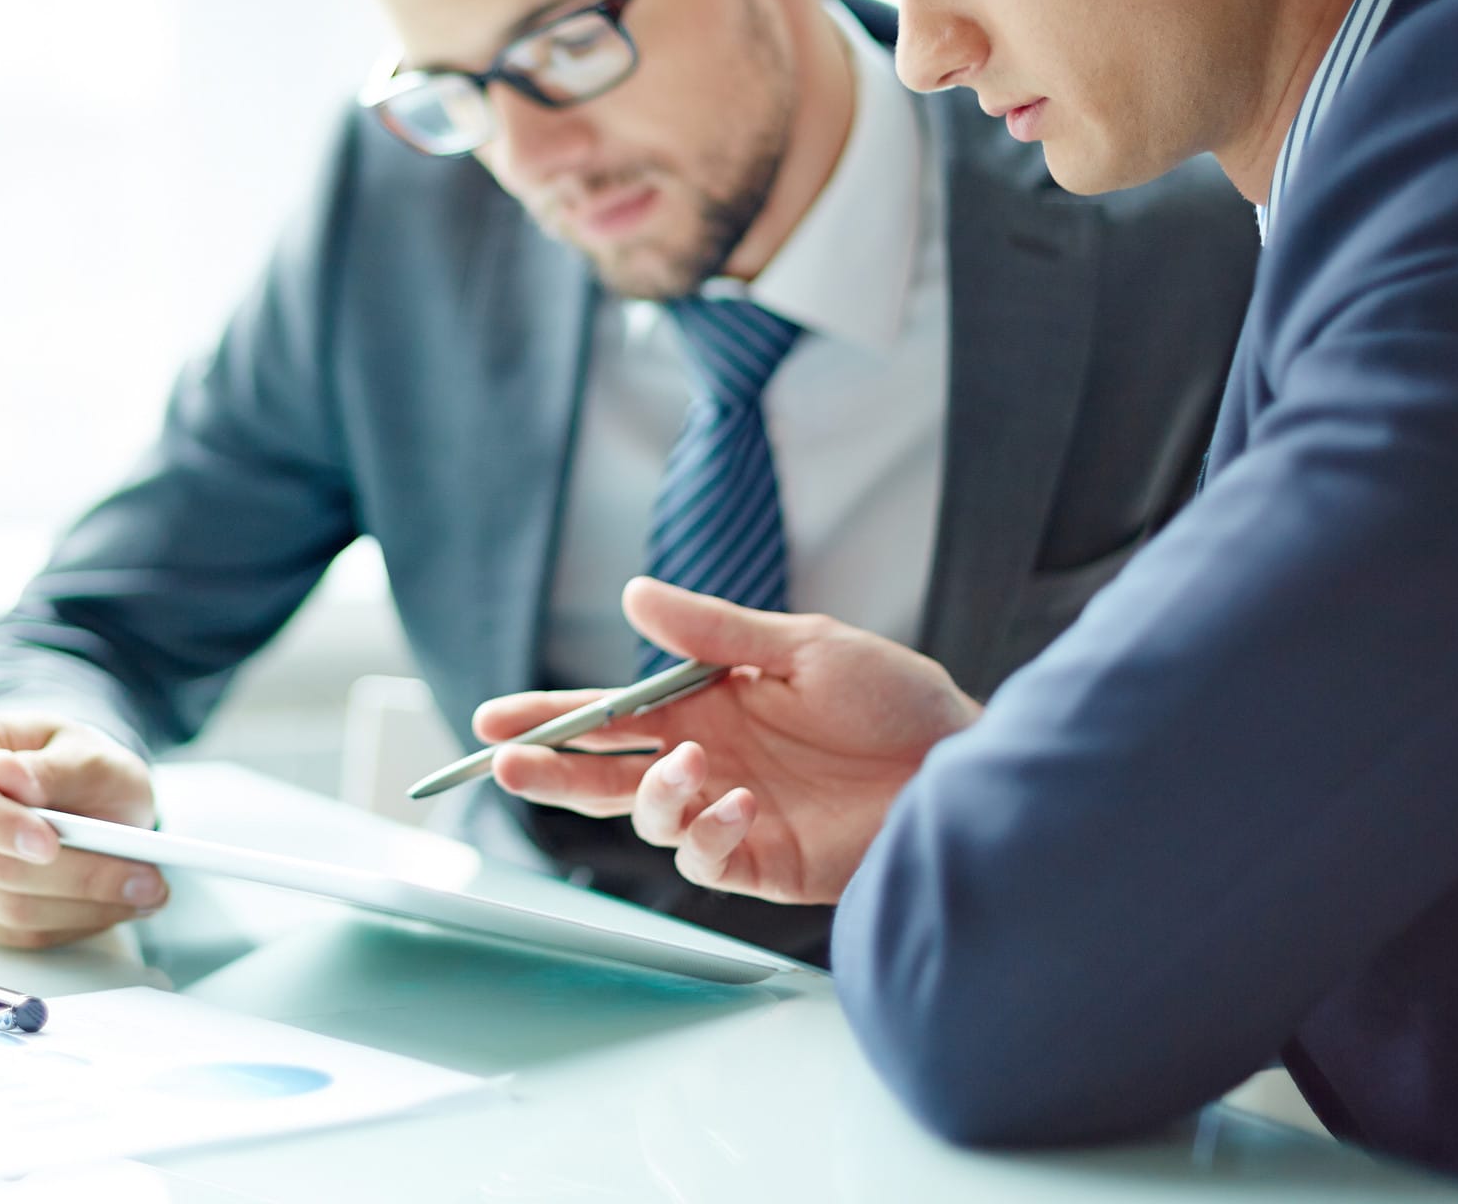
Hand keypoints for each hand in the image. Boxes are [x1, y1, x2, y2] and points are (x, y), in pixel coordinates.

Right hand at [0, 709, 167, 949]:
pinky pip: (14, 936)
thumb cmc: (80, 768)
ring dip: (83, 908)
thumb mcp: (90, 752)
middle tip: (143, 878)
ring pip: (5, 909)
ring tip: (143, 892)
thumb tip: (7, 774)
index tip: (49, 844)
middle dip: (75, 877)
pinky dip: (71, 925)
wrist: (82, 799)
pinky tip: (109, 906)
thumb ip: (56, 766)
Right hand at [475, 577, 981, 904]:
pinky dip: (706, 831)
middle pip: (607, 774)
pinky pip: (704, 857)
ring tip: (690, 766)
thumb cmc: (895, 699)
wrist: (964, 766)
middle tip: (504, 765)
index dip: (551, 718)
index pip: (612, 714)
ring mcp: (732, 812)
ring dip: (651, 795)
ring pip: (647, 818)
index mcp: (708, 703)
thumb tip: (631, 596)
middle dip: (552, 771)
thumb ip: (713, 632)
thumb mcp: (804, 647)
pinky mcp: (764, 861)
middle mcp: (709, 760)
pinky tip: (736, 802)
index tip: (493, 720)